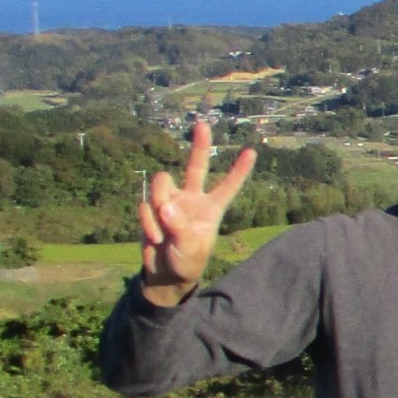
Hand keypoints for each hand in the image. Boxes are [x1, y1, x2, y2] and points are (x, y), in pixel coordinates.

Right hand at [136, 120, 257, 303]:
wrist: (164, 274)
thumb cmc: (186, 261)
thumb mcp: (190, 249)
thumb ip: (180, 228)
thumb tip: (166, 206)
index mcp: (212, 208)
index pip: (228, 186)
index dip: (239, 170)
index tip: (252, 152)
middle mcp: (192, 199)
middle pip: (195, 166)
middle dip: (199, 146)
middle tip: (203, 124)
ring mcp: (170, 201)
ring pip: (161, 183)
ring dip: (158, 201)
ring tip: (163, 231)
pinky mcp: (151, 208)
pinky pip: (145, 206)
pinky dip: (148, 223)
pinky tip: (154, 238)